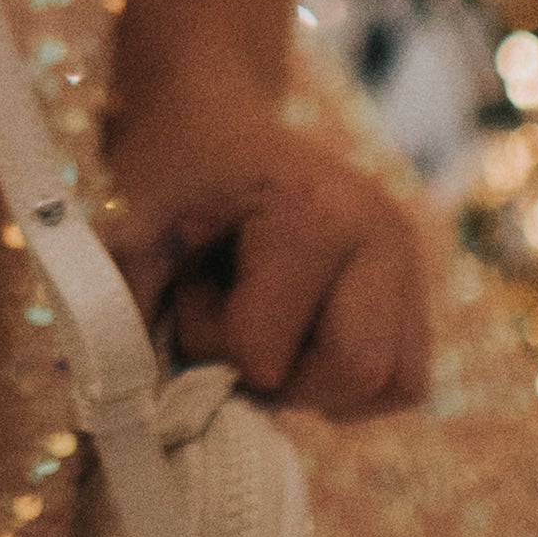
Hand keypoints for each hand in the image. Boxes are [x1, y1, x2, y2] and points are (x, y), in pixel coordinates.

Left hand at [106, 58, 430, 423]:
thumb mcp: (133, 231)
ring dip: (321, 384)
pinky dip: (349, 381)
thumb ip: (125, 316)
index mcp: (316, 215)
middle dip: (283, 378)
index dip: (211, 344)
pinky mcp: (415, 287)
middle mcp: (381, 236)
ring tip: (271, 331)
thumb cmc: (171, 172)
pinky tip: (302, 338)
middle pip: (357, 373)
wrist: (212, 118)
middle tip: (236, 326)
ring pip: (390, 383)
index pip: (268, 356)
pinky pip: (402, 377)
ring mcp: (408, 261)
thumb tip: (122, 418)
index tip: (187, 287)